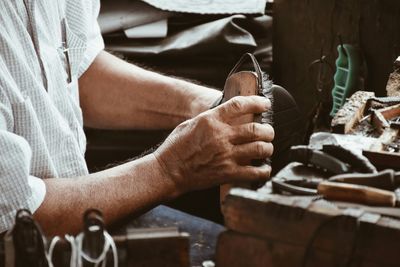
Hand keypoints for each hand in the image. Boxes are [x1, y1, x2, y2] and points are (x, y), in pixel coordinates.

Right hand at [153, 95, 273, 193]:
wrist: (167, 172)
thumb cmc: (175, 148)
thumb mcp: (190, 124)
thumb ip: (210, 119)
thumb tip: (227, 116)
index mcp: (210, 121)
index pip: (240, 105)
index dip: (257, 102)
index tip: (265, 104)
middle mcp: (220, 136)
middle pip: (256, 128)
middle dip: (268, 130)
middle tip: (268, 131)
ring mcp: (225, 156)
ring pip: (260, 148)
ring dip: (268, 147)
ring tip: (267, 148)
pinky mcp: (227, 173)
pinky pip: (254, 172)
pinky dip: (264, 170)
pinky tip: (264, 168)